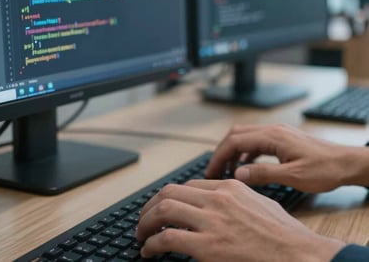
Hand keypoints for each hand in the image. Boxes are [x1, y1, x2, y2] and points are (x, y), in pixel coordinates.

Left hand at [137, 179, 343, 260]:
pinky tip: (149, 251)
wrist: (299, 254)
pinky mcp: (208, 247)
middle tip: (144, 218)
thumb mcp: (259, 203)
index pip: (188, 186)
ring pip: (164, 210)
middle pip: (170, 193)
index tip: (163, 208)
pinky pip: (168, 239)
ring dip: (146, 222)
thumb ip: (237, 197)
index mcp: (230, 188)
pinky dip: (152, 244)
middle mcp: (217, 199)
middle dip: (151, 206)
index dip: (170, 197)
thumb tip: (220, 201)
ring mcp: (212, 221)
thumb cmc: (284, 233)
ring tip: (141, 234)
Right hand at [205, 124, 365, 192]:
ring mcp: (277, 133)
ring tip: (226, 170)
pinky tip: (245, 166)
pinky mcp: (282, 139)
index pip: (235, 141)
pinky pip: (256, 142)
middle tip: (213, 170)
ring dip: (233, 152)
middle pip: (236, 135)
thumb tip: (238, 174)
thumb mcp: (293, 176)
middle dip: (222, 152)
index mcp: (273, 136)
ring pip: (245, 137)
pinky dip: (245, 153)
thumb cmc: (325, 169)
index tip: (211, 171)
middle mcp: (273, 130)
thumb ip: (263, 174)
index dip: (219, 156)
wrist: (347, 162)